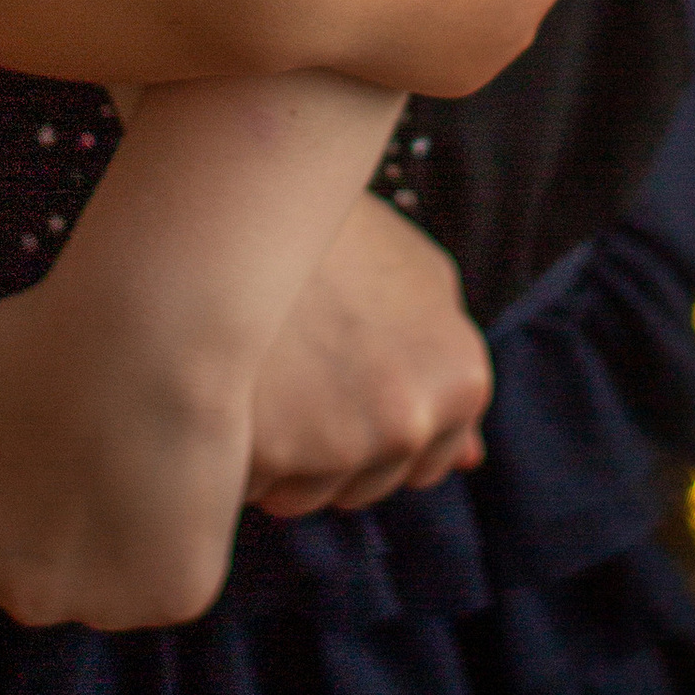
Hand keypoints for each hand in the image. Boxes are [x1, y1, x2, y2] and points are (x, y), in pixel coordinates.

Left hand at [0, 273, 252, 630]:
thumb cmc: (44, 333)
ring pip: (120, 582)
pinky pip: (180, 576)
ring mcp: (101, 606)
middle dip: (77, 524)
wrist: (144, 335)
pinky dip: (190, 538)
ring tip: (154, 459)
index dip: (32, 487)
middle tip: (110, 448)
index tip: (62, 441)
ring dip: (134, 540)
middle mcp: (22, 594)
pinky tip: (191, 478)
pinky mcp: (173, 598)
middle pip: (55, 571)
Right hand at [247, 193, 489, 515]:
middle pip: (366, 484)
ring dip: (276, 456)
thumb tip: (470, 458)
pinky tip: (223, 383)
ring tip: (256, 369)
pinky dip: (230, 454)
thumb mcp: (411, 274)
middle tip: (291, 366)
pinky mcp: (273, 456)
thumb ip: (443, 361)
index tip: (337, 378)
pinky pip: (247, 489)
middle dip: (326, 446)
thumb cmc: (321, 230)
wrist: (233, 198)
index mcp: (460, 375)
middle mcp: (415, 417)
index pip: (431, 460)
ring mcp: (346, 443)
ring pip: (304, 497)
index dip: (375, 423)